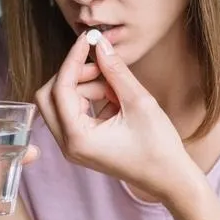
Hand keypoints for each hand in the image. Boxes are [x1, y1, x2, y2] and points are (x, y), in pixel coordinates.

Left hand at [34, 32, 195, 202]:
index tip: (87, 40)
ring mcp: (74, 146)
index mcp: (78, 138)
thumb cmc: (158, 147)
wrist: (169, 178)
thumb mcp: (139, 102)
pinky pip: (75, 113)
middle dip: (73, 75)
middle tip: (100, 65)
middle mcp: (68, 145)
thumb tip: (100, 45)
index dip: (73, 60)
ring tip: (118, 89)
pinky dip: (92, 100)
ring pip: (63, 103)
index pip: (60, 89)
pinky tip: (117, 100)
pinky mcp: (83, 144)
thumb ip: (116, 71)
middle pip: (49, 97)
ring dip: (86, 87)